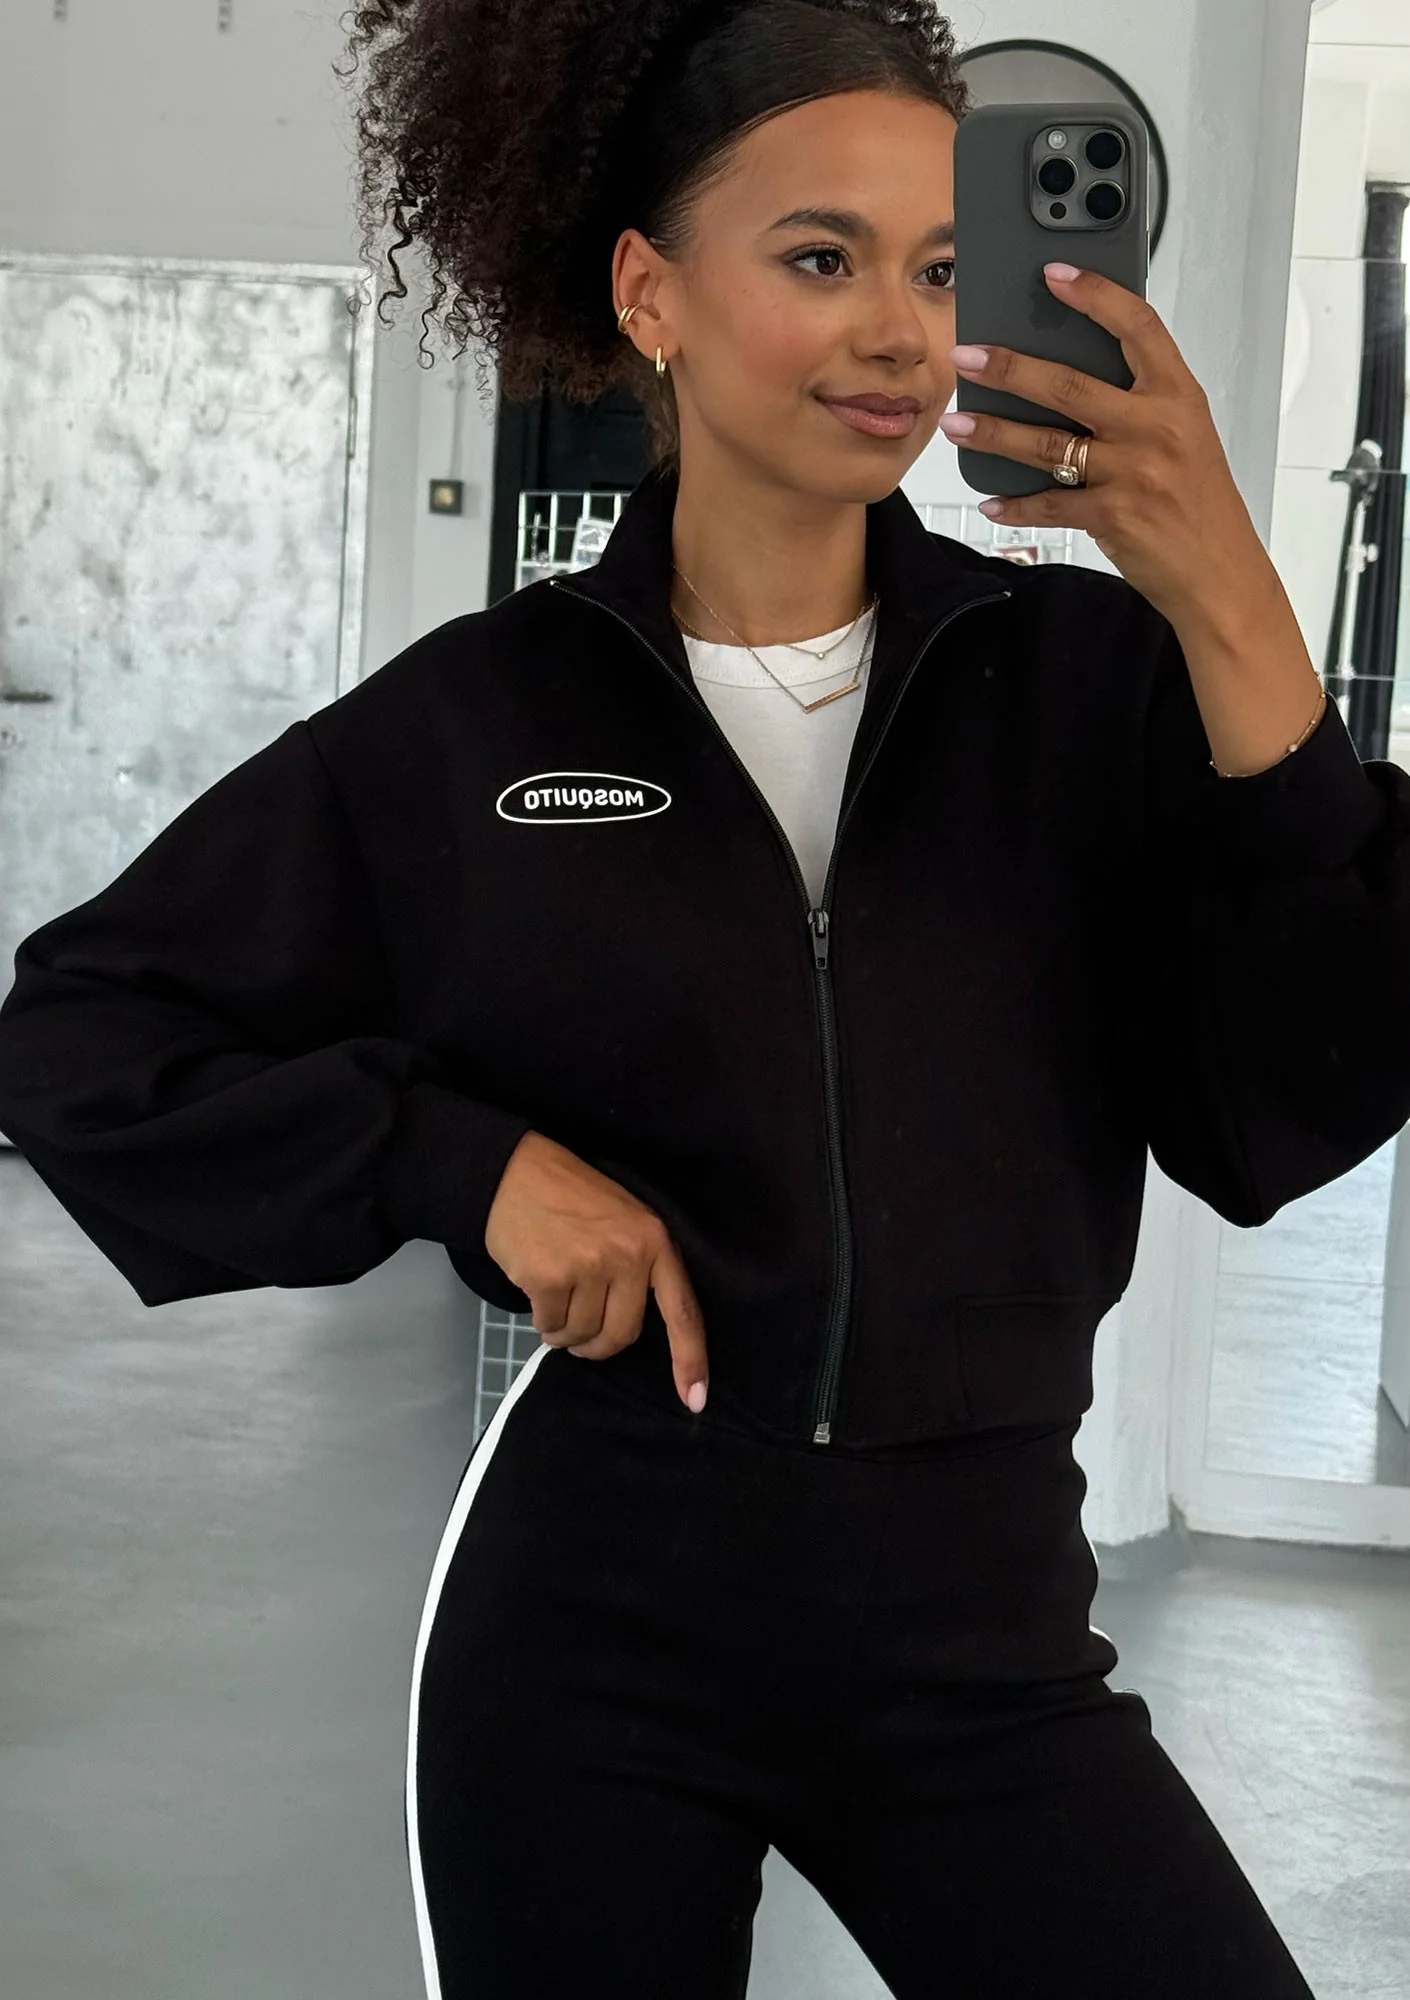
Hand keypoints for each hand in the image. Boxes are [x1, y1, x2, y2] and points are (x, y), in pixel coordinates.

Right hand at [485, 1130, 708, 1413]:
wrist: (516, 1171)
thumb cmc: (573, 1198)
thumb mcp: (625, 1220)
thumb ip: (638, 1268)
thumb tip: (629, 1332)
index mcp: (656, 1242)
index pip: (682, 1312)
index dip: (690, 1360)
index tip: (695, 1401)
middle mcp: (628, 1256)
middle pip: (621, 1336)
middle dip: (598, 1346)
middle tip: (581, 1338)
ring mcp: (589, 1267)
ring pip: (582, 1335)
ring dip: (565, 1334)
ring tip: (556, 1303)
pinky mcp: (550, 1278)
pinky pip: (550, 1327)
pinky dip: (543, 1322)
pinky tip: (538, 1294)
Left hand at [938, 264, 1273, 627]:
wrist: (1219, 570)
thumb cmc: (1199, 500)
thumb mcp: (1185, 434)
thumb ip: (1140, 401)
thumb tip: (1070, 373)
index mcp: (1178, 395)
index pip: (1137, 326)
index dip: (1094, 295)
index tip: (1054, 273)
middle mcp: (1155, 427)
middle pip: (1069, 384)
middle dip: (1009, 368)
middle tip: (966, 356)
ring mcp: (1132, 472)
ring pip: (1046, 444)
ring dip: (993, 433)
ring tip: (955, 425)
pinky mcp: (1112, 516)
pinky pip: (1048, 506)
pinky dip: (1014, 505)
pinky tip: (991, 500)